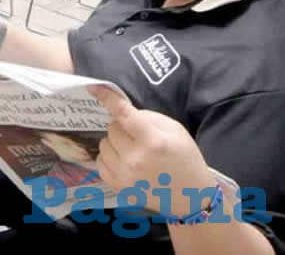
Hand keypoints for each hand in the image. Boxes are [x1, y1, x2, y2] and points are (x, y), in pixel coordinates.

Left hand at [89, 86, 215, 215]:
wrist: (191, 196)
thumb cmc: (185, 158)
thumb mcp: (175, 130)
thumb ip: (149, 117)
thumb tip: (124, 111)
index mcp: (152, 141)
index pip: (123, 115)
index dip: (107, 99)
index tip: (94, 87)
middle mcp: (135, 159)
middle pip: (112, 129)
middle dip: (122, 127)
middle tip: (137, 135)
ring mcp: (124, 175)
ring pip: (103, 145)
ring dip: (114, 142)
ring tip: (132, 149)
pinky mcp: (118, 187)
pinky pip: (100, 162)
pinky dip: (109, 157)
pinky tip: (124, 160)